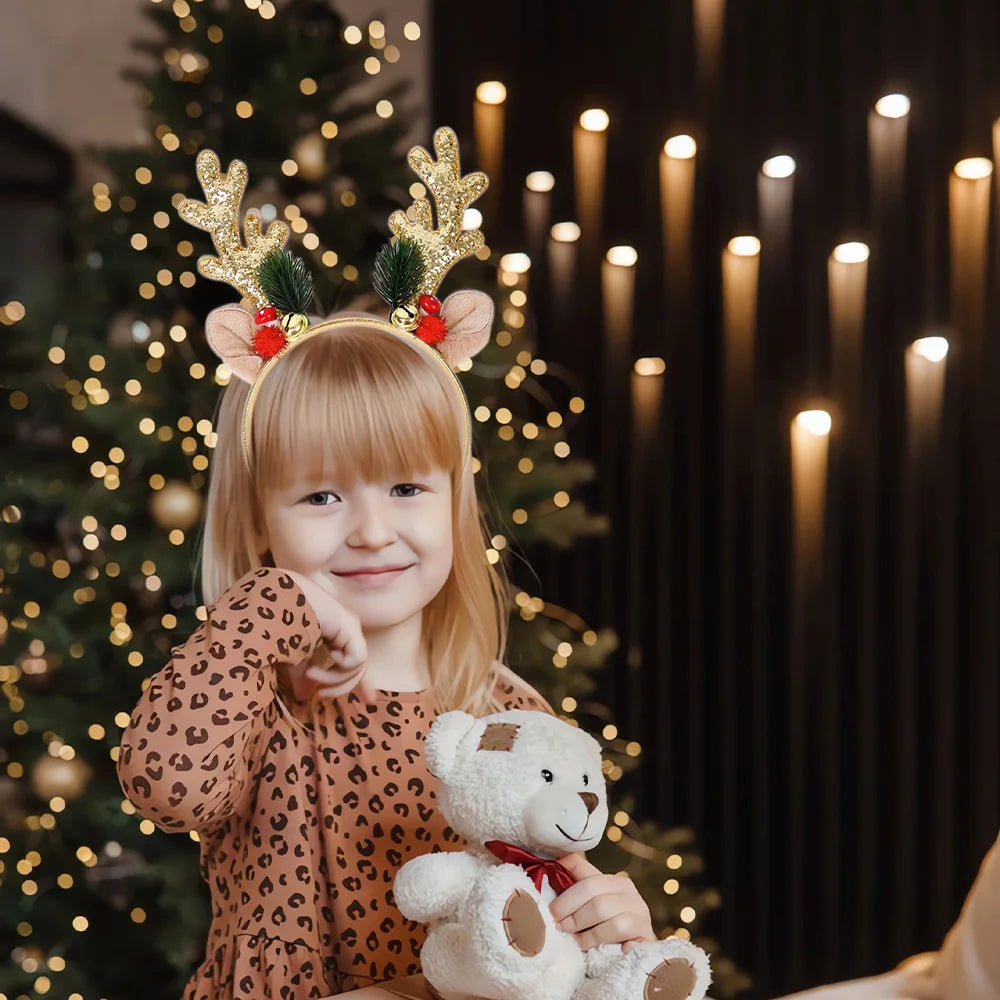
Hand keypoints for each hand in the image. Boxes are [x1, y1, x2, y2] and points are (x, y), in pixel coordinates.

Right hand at [282, 570, 367, 699]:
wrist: (271, 604)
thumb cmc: (276, 627)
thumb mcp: (291, 659)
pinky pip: (355, 659)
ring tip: (310, 675)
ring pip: (357, 666)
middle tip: (321, 695)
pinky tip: (317, 663)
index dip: (362, 681)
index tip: (370, 700)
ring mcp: (349, 626)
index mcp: (333, 633)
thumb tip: (305, 696)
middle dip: (344, 686)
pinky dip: (337, 669)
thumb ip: (303, 676)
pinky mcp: (350, 626)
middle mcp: (345, 628)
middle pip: (358, 665)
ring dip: (333, 679)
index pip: (354, 659)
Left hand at [549, 852, 655, 952]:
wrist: (644, 952)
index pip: (585, 872)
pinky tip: (590, 946)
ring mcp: (637, 909)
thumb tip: (555, 867)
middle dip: (569, 908)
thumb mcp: (596, 907)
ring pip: (602, 910)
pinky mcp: (642, 930)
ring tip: (573, 938)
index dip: (566, 882)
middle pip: (592, 891)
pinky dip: (599, 939)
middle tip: (557, 923)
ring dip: (582, 926)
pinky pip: (616, 930)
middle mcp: (628, 891)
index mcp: (614, 881)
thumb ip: (578, 890)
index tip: (551, 904)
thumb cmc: (614, 927)